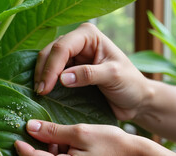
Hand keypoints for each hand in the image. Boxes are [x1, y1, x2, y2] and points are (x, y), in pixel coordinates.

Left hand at [14, 120, 140, 155]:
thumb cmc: (113, 144)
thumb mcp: (81, 132)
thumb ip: (53, 131)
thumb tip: (30, 127)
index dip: (23, 149)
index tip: (15, 137)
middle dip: (39, 150)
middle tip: (43, 132)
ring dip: (51, 155)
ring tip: (63, 139)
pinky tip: (69, 148)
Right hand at [34, 23, 150, 119]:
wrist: (136, 100)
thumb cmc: (130, 84)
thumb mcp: (113, 76)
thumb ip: (89, 74)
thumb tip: (62, 78)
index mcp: (89, 36)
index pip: (63, 47)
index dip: (51, 67)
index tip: (46, 88)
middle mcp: (78, 41)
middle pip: (51, 52)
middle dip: (43, 71)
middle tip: (39, 92)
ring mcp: (73, 56)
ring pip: (47, 61)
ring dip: (41, 76)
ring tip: (39, 93)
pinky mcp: (70, 70)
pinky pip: (52, 73)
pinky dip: (45, 81)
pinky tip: (43, 92)